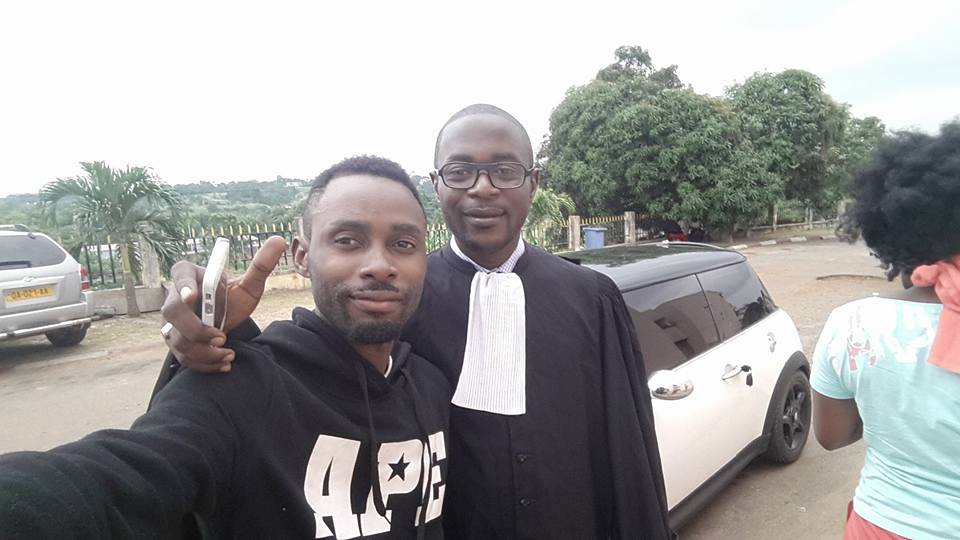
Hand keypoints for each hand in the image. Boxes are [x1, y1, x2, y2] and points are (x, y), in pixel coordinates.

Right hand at [160, 236, 286, 372]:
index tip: (193, 296)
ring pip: (178, 340)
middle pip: (171, 313)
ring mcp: (172, 323)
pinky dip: (204, 364)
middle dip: (195, 329)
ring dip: (203, 352)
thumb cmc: (232, 298)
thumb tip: (278, 240)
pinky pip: (183, 357)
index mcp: (189, 276)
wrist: (225, 320)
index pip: (180, 276)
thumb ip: (260, 266)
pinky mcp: (176, 343)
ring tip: (228, 354)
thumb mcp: (248, 285)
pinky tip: (224, 364)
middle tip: (221, 337)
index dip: (183, 286)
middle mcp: (175, 299)